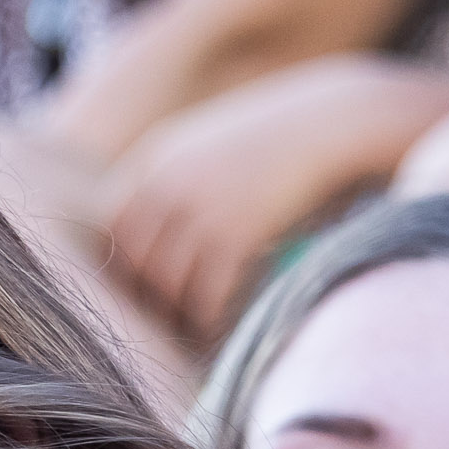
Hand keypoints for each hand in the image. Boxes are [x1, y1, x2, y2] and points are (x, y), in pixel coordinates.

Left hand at [100, 56, 448, 341]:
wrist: (337, 120)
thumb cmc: (279, 138)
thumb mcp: (211, 144)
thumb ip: (175, 177)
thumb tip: (155, 232)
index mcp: (157, 158)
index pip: (112, 222)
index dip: (122, 258)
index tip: (137, 283)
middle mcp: (167, 182)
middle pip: (132, 258)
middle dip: (145, 294)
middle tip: (162, 319)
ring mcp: (198, 207)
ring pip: (165, 281)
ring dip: (176, 312)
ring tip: (190, 329)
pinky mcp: (234, 232)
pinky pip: (205, 292)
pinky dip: (208, 316)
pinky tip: (217, 327)